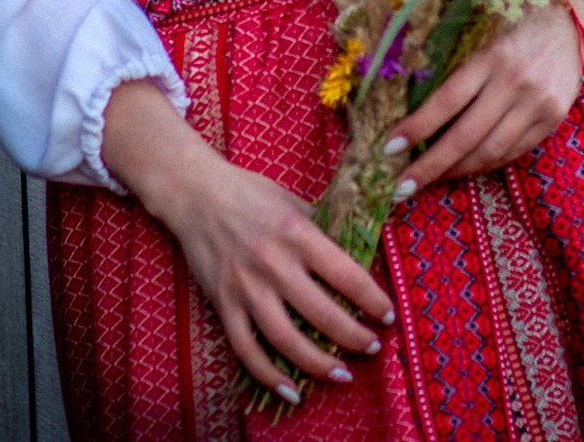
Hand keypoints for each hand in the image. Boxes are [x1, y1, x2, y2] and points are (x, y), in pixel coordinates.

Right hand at [101, 81, 394, 403]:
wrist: (195, 194)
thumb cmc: (251, 194)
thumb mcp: (295, 202)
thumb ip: (324, 230)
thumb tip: (361, 257)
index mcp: (297, 232)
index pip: (347, 275)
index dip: (373, 300)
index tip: (388, 315)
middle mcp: (272, 262)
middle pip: (322, 314)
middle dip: (354, 337)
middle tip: (372, 347)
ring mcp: (245, 287)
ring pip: (286, 339)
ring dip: (318, 364)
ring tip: (342, 374)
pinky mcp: (222, 304)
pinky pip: (246, 349)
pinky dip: (269, 375)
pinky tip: (292, 390)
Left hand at [383, 0, 583, 193]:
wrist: (572, 25)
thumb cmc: (515, 28)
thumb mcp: (483, 38)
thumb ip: (459, 72)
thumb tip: (417, 113)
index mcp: (491, 57)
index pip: (447, 101)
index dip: (417, 127)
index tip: (389, 147)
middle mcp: (515, 82)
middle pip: (466, 136)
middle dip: (430, 166)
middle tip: (402, 186)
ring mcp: (537, 105)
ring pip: (490, 151)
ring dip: (457, 171)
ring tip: (430, 179)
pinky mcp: (552, 120)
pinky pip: (513, 152)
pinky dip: (486, 164)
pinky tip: (466, 168)